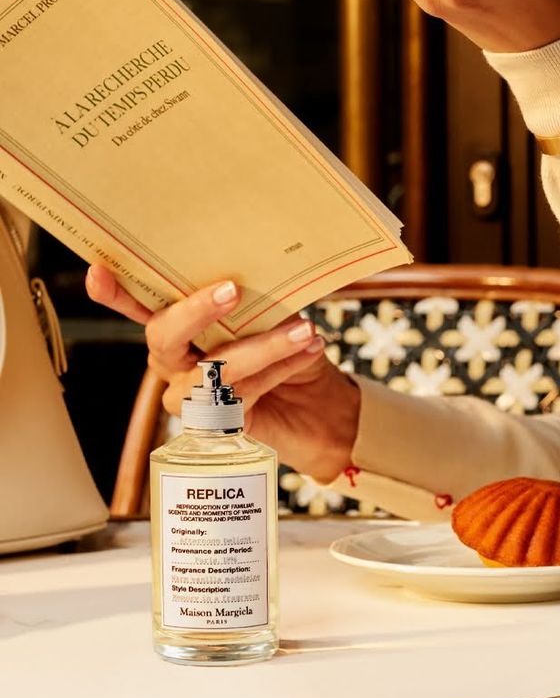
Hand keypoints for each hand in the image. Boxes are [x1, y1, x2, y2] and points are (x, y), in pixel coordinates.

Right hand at [85, 265, 359, 483]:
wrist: (322, 408)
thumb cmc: (291, 349)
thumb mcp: (277, 317)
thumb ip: (257, 300)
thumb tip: (259, 272)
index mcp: (179, 329)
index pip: (142, 307)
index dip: (117, 294)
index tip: (98, 273)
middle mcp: (173, 363)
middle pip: (164, 337)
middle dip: (195, 311)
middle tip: (232, 290)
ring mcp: (190, 397)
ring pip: (215, 369)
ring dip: (264, 345)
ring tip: (304, 329)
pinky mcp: (217, 425)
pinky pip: (243, 392)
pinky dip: (280, 367)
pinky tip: (309, 349)